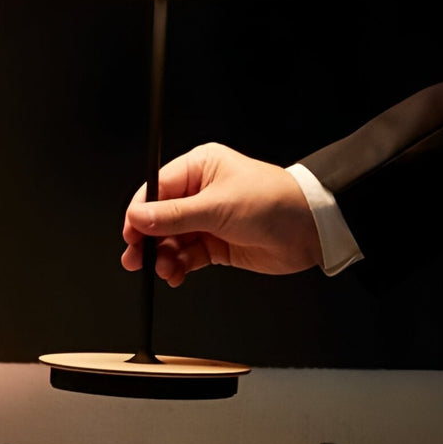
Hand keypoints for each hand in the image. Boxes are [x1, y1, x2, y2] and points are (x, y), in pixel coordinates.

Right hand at [120, 142, 322, 286]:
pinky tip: (175, 274)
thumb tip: (138, 217)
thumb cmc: (275, 202)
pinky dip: (179, 266)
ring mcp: (208, 220)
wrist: (313, 230)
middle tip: (136, 259)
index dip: (140, 213)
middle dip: (148, 239)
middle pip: (160, 217)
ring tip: (163, 269)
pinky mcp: (216, 243)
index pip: (156, 190)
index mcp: (199, 168)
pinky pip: (188, 255)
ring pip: (172, 240)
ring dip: (164, 256)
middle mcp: (200, 192)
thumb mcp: (217, 207)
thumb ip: (174, 216)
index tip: (130, 234)